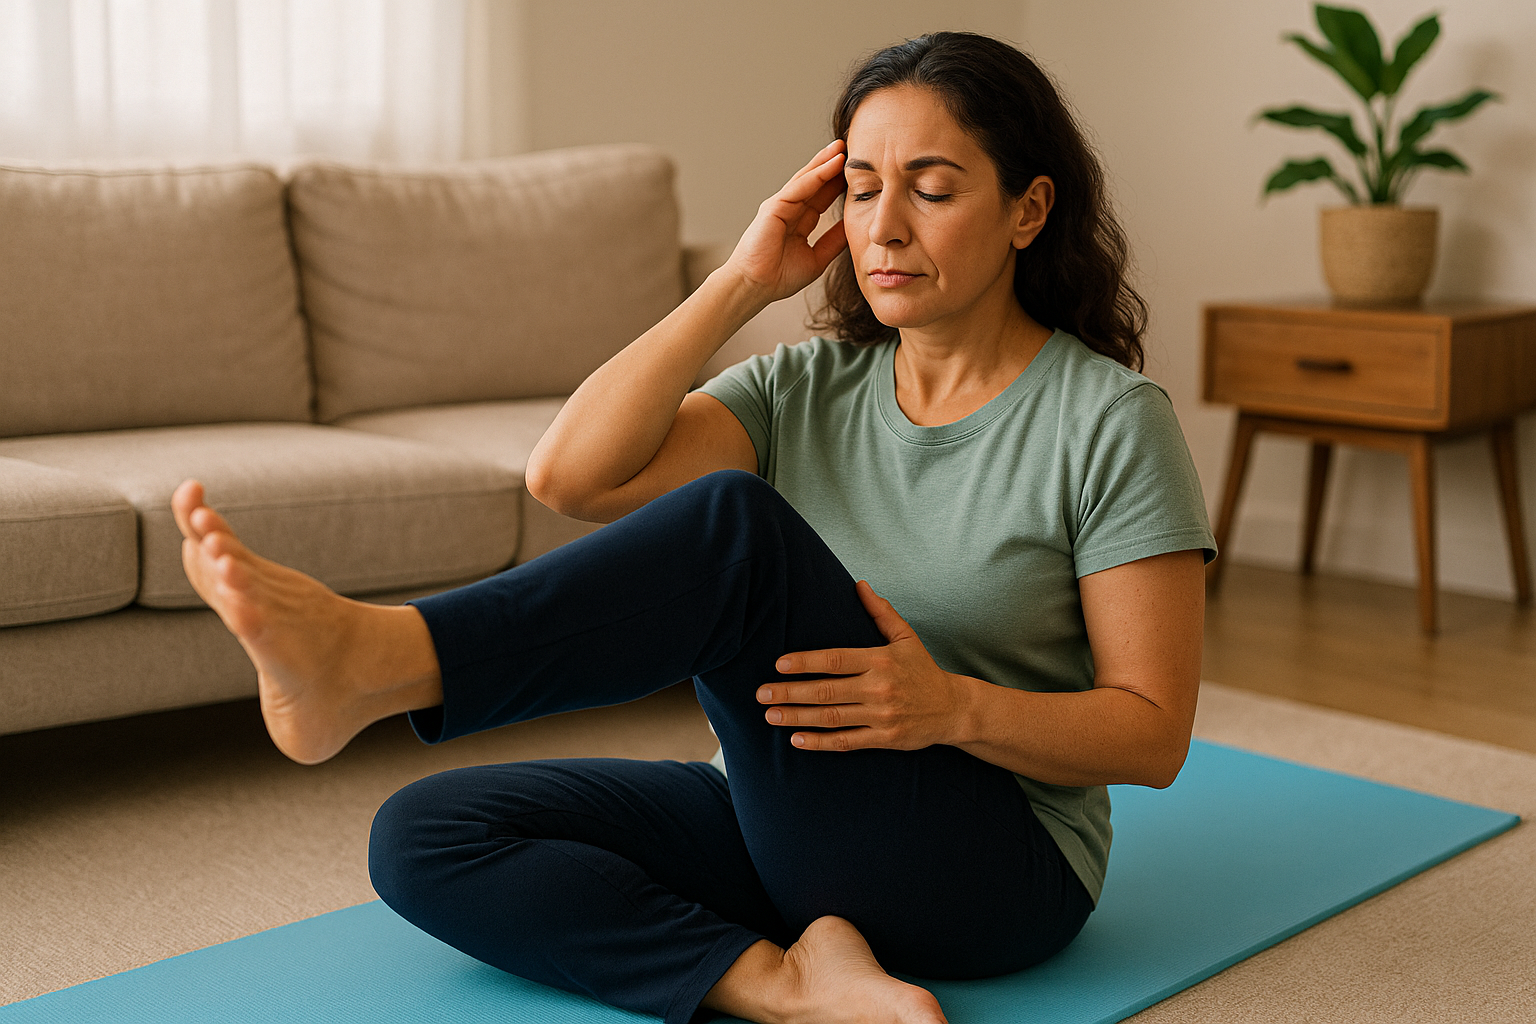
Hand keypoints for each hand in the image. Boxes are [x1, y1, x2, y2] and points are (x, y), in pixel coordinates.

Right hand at [724, 140, 848, 302]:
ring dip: (825, 162)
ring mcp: (780, 206)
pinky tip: (832, 164)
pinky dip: (816, 174)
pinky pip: (798, 187)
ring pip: (807, 179)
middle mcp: (788, 210)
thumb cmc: (779, 278)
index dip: (838, 184)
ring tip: (842, 147)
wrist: (756, 287)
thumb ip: (833, 241)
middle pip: (814, 182)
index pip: (821, 197)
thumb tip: (852, 228)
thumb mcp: (817, 258)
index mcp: (798, 222)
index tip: (858, 172)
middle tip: (851, 148)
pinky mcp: (774, 207)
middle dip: (832, 165)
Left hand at [758, 581, 972, 750]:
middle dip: (790, 693)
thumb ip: (881, 612)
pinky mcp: (884, 739)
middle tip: (761, 693)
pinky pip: (846, 741)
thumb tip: (859, 585)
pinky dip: (820, 742)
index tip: (779, 665)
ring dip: (797, 717)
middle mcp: (878, 688)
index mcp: (880, 660)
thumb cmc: (923, 670)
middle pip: (826, 691)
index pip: (835, 660)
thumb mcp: (906, 637)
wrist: (953, 709)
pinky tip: (797, 739)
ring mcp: (881, 716)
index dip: (805, 662)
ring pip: (831, 717)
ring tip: (770, 715)